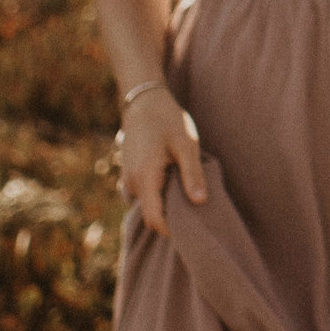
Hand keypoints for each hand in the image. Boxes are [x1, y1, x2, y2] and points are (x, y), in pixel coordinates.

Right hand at [117, 87, 205, 236]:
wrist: (143, 102)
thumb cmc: (167, 120)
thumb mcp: (186, 144)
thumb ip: (193, 173)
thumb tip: (200, 202)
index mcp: (145, 178)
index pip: (154, 218)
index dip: (172, 229)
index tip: (193, 229)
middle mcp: (132, 183)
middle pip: (152, 213)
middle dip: (173, 216)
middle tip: (199, 210)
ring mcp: (129, 179)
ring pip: (150, 203)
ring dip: (168, 202)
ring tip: (190, 191)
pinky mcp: (131, 174)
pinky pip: (147, 193)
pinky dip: (161, 193)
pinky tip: (177, 181)